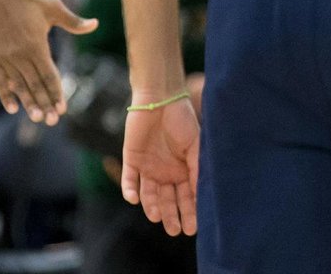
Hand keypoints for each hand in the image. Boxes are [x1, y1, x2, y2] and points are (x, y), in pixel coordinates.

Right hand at [0, 0, 97, 124]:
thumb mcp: (53, 7)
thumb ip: (73, 22)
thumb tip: (96, 24)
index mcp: (37, 45)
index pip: (49, 75)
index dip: (56, 93)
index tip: (62, 109)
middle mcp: (20, 55)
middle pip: (34, 85)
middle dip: (44, 104)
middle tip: (51, 122)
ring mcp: (3, 57)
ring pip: (18, 86)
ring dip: (27, 103)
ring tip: (36, 118)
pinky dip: (5, 95)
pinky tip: (12, 107)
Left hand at [122, 98, 199, 235]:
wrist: (160, 99)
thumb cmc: (182, 119)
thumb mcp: (195, 144)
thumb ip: (196, 168)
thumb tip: (202, 193)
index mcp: (183, 168)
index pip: (187, 194)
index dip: (190, 210)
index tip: (193, 227)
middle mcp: (166, 171)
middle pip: (168, 199)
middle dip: (172, 215)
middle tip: (175, 231)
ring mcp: (148, 166)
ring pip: (149, 194)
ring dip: (152, 206)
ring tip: (157, 217)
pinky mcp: (132, 160)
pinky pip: (129, 180)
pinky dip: (130, 190)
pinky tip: (134, 199)